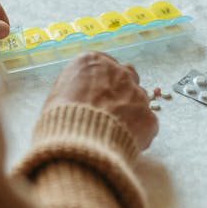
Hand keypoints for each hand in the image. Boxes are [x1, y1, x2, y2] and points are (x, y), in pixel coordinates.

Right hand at [41, 52, 156, 151]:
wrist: (79, 145)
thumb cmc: (61, 120)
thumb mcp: (58, 93)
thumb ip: (76, 86)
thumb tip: (81, 94)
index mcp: (93, 62)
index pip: (105, 65)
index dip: (102, 82)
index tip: (98, 94)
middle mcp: (119, 73)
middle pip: (127, 76)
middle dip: (121, 91)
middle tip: (109, 111)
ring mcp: (137, 94)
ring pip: (139, 100)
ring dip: (131, 112)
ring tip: (114, 132)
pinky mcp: (149, 117)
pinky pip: (147, 124)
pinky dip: (139, 133)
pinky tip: (122, 143)